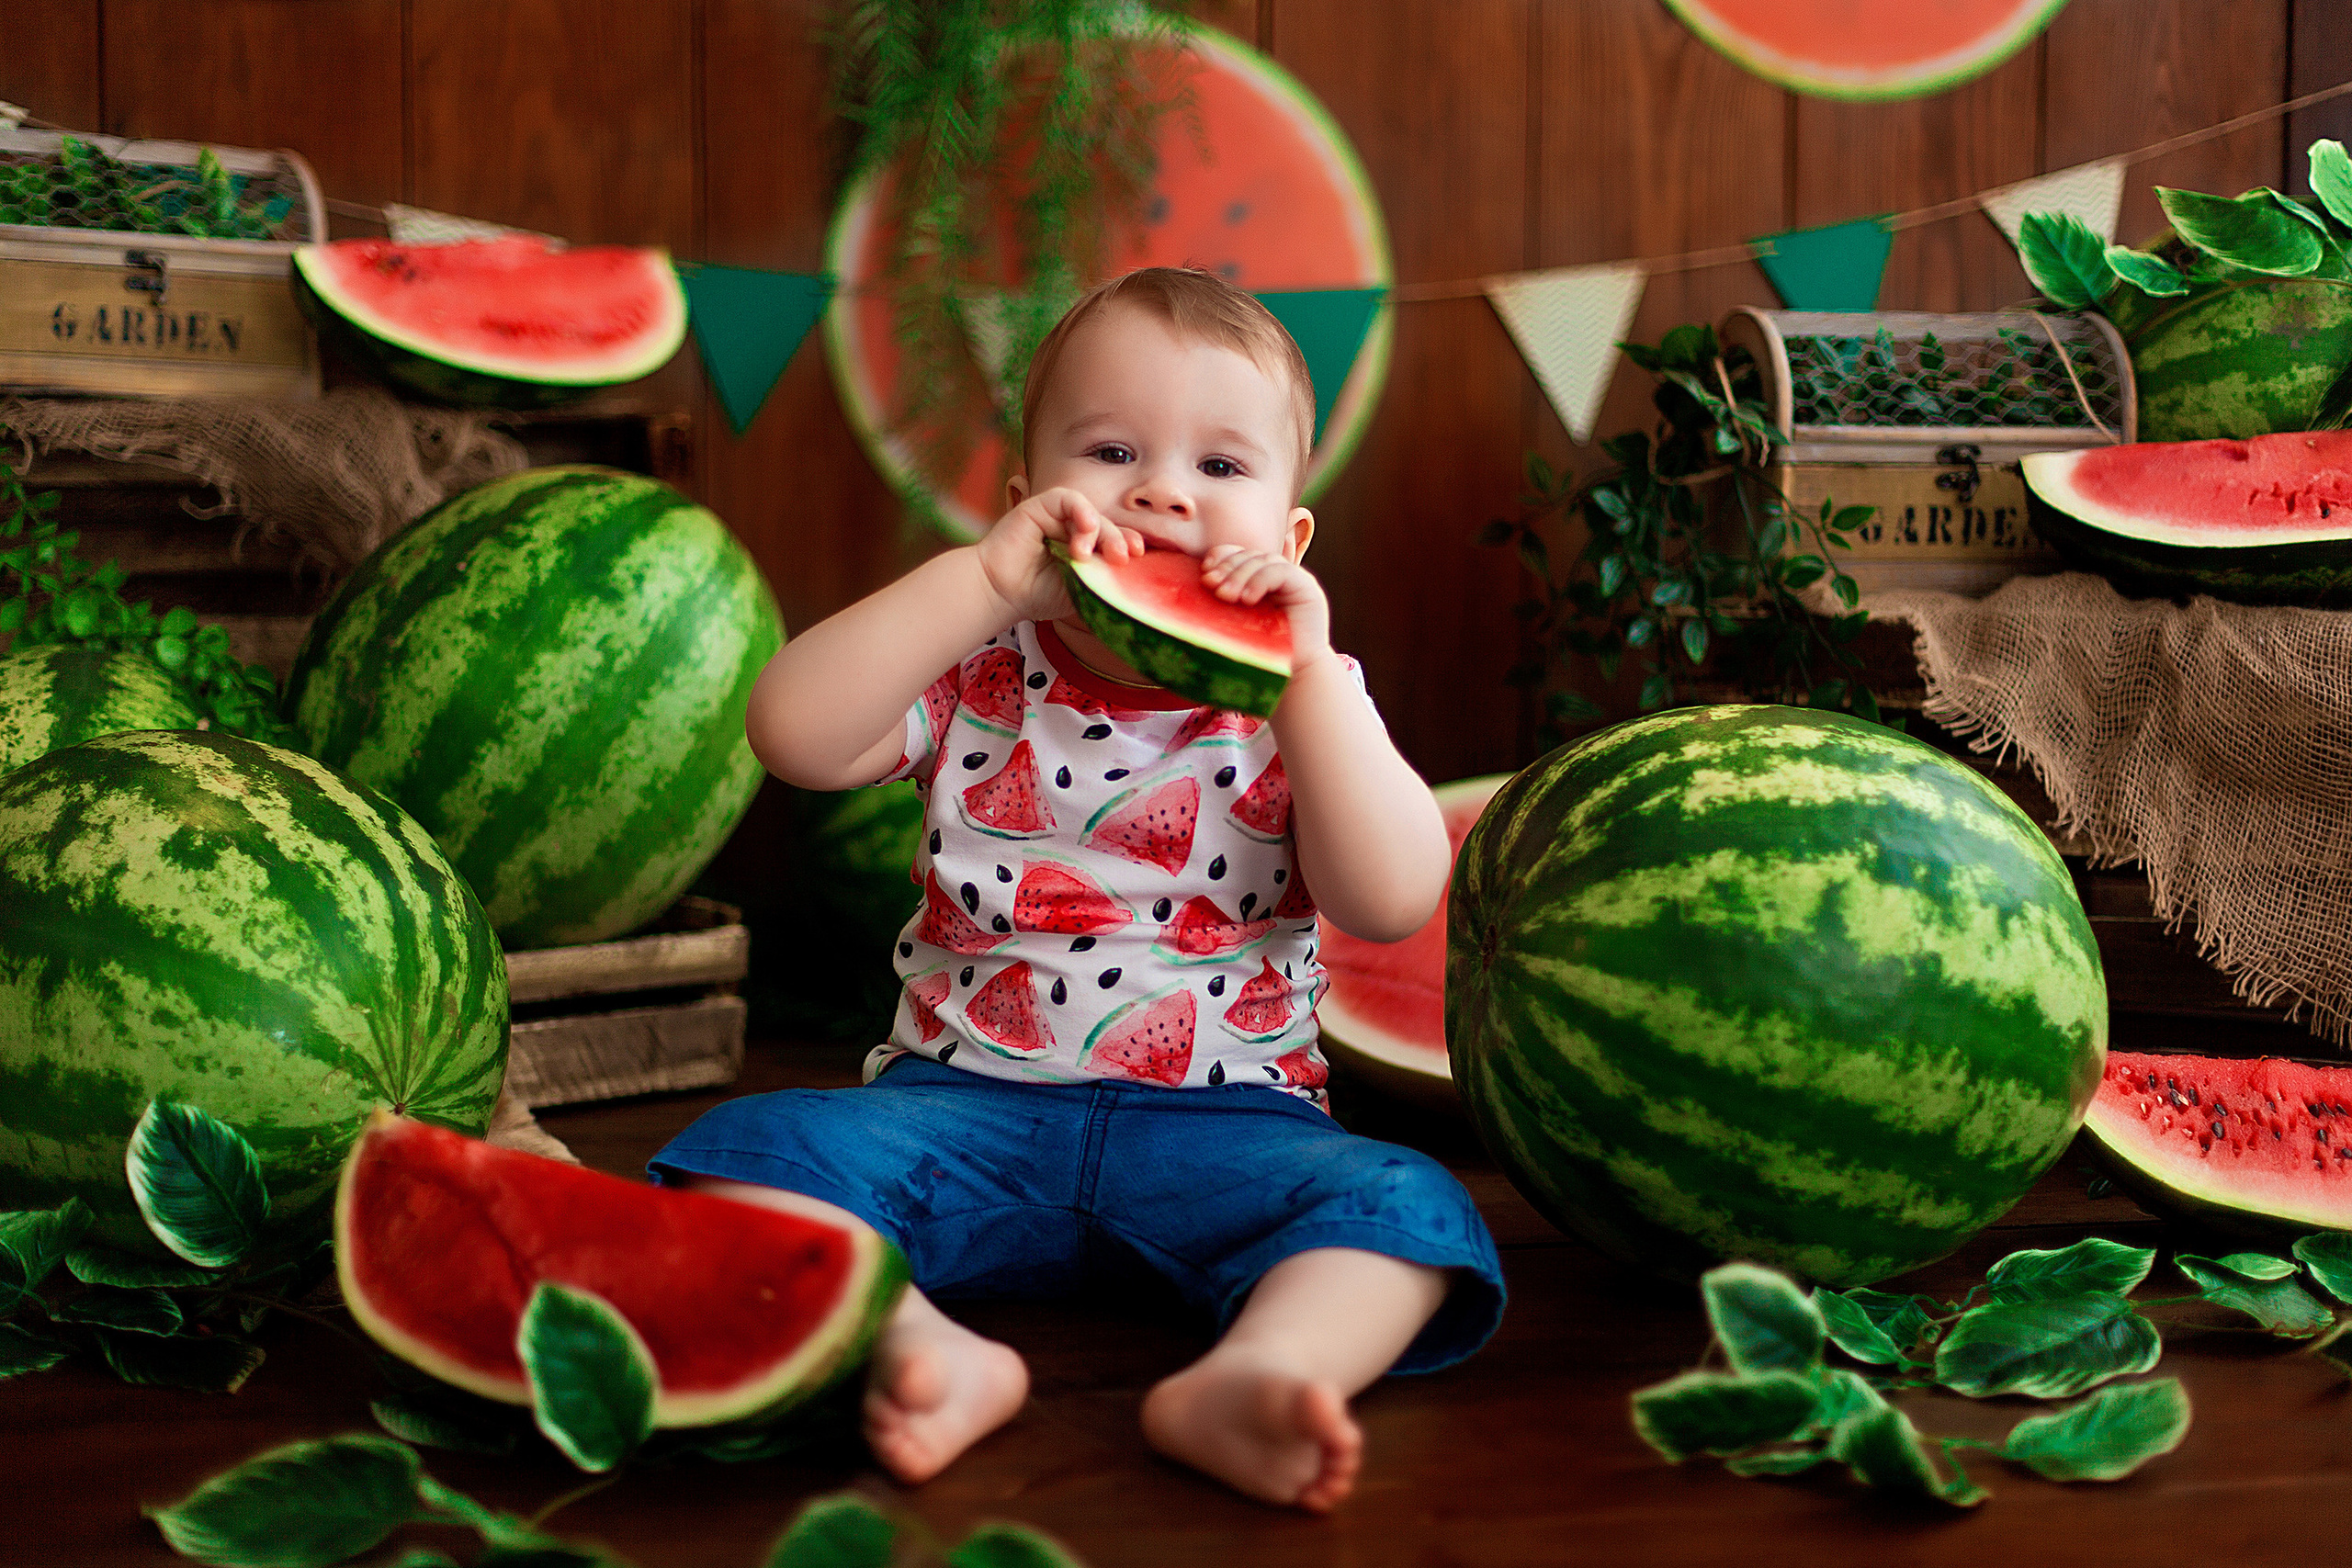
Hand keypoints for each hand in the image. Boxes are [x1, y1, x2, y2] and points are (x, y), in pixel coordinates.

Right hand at [973, 486, 1146, 624]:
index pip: (1115, 539)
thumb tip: (1138, 583)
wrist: (1001, 594)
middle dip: (1118, 539)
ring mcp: (1056, 517)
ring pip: (1091, 512)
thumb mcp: (1081, 590)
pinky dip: (1082, 510)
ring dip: (1097, 531)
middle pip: (1108, 525)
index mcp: (1084, 548)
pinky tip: (1085, 527)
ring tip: (1084, 555)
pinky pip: (1069, 499)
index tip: (1138, 556)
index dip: (1129, 542)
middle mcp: (1072, 529)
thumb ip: (1104, 581)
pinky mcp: (1040, 506)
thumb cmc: (1037, 595)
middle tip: (1121, 557)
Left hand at [1201, 545, 1332, 669]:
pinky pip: (1282, 572)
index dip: (1221, 557)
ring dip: (1241, 575)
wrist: (1294, 681)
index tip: (1205, 574)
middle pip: (1250, 556)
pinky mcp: (1308, 591)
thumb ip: (1220, 607)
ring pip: (1264, 560)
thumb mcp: (1233, 627)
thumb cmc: (1259, 660)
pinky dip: (1260, 581)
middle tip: (1211, 585)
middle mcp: (1278, 579)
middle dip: (1228, 568)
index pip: (1239, 555)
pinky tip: (1248, 599)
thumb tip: (1192, 589)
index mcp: (1258, 583)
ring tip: (1226, 596)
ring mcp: (1295, 583)